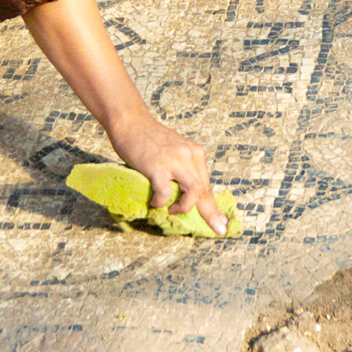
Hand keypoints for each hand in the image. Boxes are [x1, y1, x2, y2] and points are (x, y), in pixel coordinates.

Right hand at [106, 109, 227, 235]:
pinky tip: (154, 202)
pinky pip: (165, 192)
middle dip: (211, 213)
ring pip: (193, 191)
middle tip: (218, 229)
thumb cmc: (150, 138)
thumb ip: (184, 167)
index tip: (221, 222)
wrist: (131, 121)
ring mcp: (174, 161)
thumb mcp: (175, 150)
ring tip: (173, 211)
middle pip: (204, 190)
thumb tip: (190, 193)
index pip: (207, 184)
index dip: (214, 205)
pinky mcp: (157, 166)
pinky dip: (160, 202)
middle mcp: (189, 156)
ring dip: (185, 207)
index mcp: (195, 153)